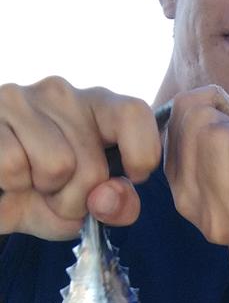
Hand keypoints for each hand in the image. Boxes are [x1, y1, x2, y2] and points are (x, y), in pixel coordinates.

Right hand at [0, 79, 161, 238]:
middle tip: (52, 192)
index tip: (132, 177)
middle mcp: (62, 94)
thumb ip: (116, 206)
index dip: (141, 153)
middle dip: (73, 200)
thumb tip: (107, 197)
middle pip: (93, 168)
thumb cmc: (40, 192)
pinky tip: (6, 175)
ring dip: (40, 192)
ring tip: (28, 182)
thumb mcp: (84, 208)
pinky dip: (10, 184)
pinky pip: (13, 165)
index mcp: (97, 107)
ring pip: (56, 166)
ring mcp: (22, 98)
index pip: (134, 114)